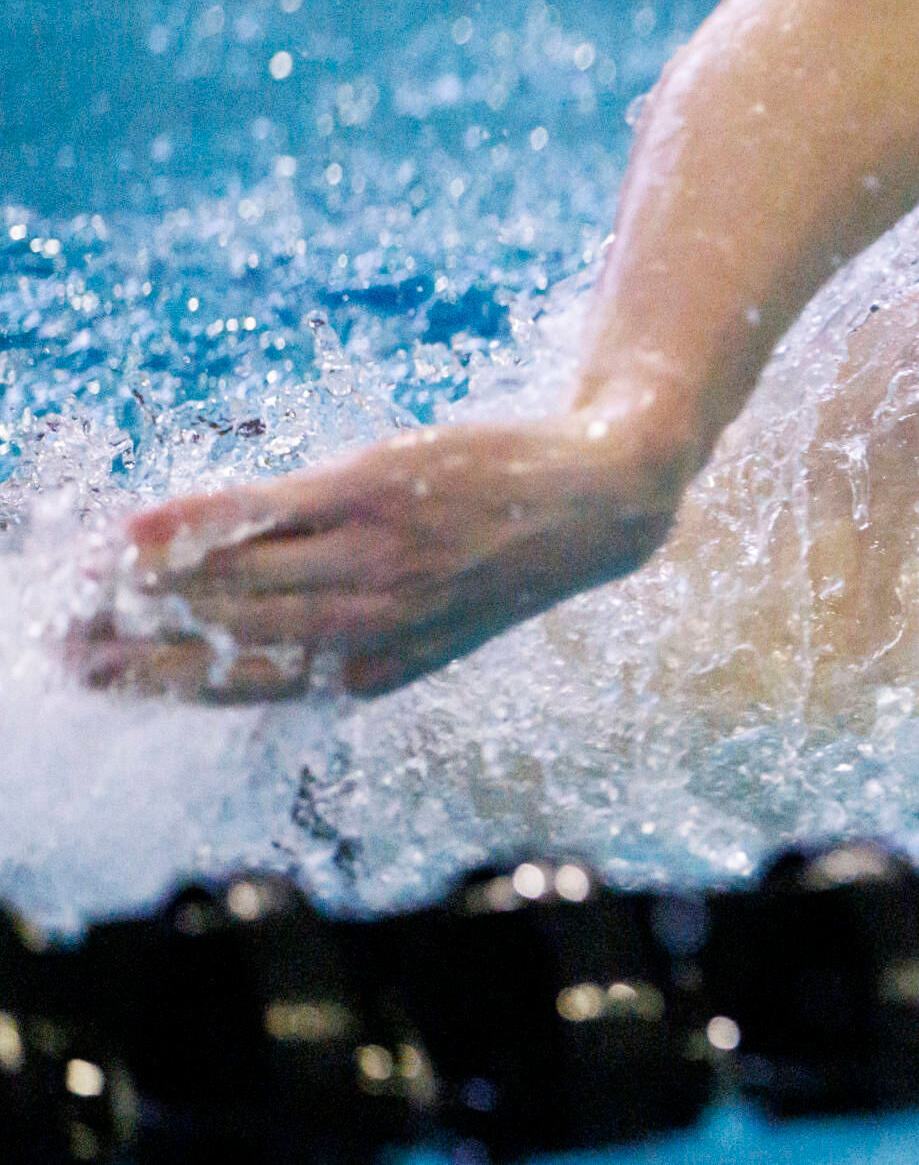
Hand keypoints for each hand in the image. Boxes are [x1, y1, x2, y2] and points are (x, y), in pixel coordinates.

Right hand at [71, 413, 690, 702]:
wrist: (598, 500)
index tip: (96, 682)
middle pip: (223, 635)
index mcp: (377, 669)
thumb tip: (257, 641)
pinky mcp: (376, 493)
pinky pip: (267, 512)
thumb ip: (347, 632)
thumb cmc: (501, 557)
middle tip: (60, 642)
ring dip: (144, 583)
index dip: (161, 686)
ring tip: (81, 585)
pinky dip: (195, 521)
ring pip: (232, 577)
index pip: (245, 685)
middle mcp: (369, 624)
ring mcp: (371, 559)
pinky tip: (138, 527)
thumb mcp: (431, 621)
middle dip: (134, 643)